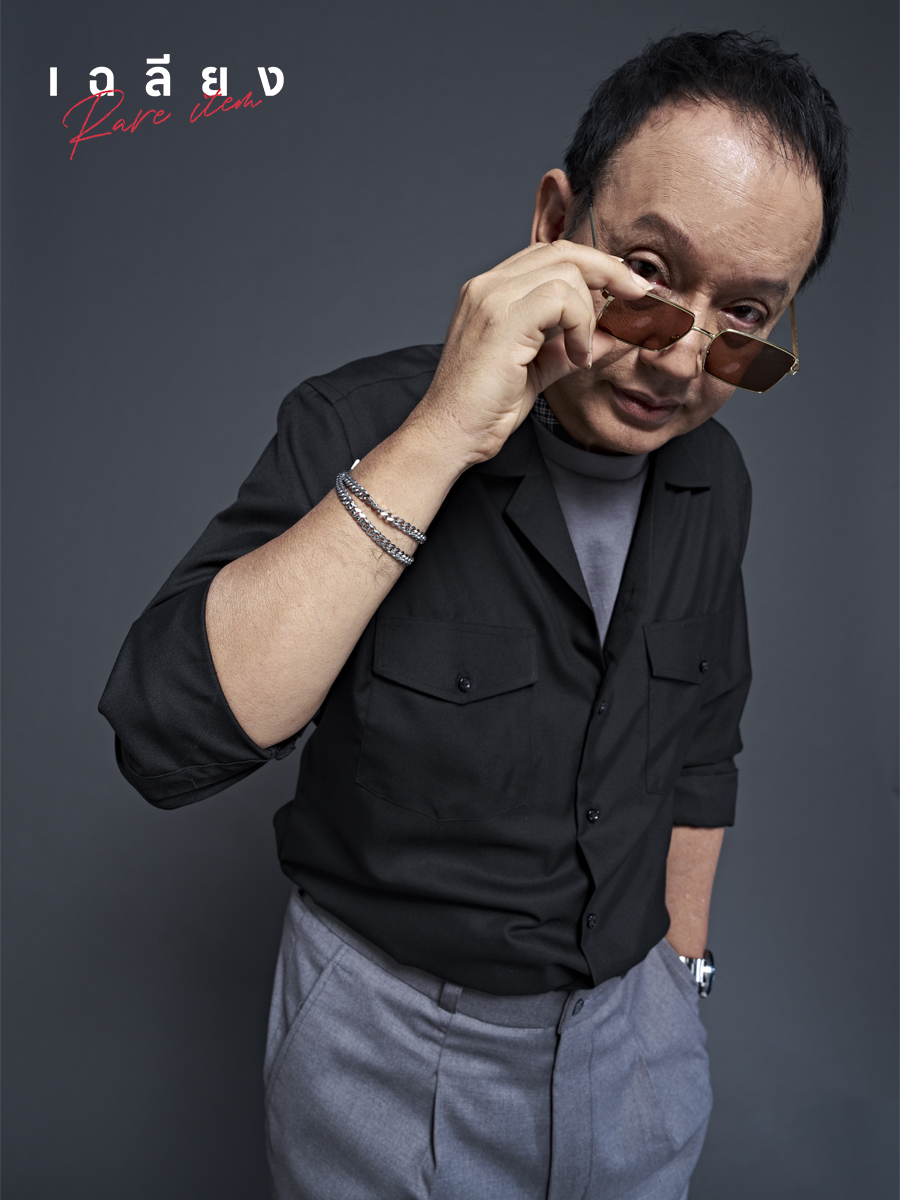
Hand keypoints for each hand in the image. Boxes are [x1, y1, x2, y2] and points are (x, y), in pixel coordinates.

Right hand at [412, 239, 653, 466]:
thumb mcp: (538, 369)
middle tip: (640, 296)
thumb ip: (570, 347)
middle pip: (563, 251)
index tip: (626, 288)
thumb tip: (613, 336)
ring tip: (584, 352)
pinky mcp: (502, 320)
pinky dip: (581, 325)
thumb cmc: (485, 408)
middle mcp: (488, 285)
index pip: (551, 255)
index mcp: (491, 291)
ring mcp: (492, 298)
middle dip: (610, 270)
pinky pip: (561, 298)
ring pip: (567, 271)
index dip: (594, 266)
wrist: (450, 434)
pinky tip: (577, 356)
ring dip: (591, 312)